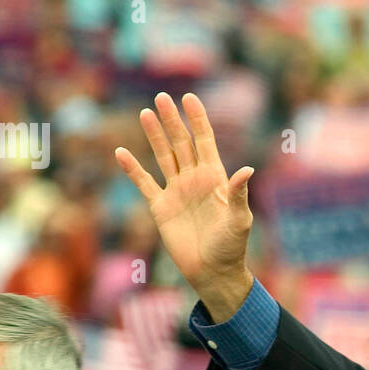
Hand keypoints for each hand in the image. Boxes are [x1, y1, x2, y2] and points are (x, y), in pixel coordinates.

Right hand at [114, 92, 255, 319]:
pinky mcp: (160, 207)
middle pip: (181, 143)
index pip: (205, 141)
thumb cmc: (231, 247)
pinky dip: (132, 169)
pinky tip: (121, 153)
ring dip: (155, 136)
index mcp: (215, 178)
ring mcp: (176, 191)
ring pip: (163, 157)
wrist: (212, 271)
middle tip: (161, 98)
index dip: (198, 120)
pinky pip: (144, 183)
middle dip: (172, 121)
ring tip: (145, 113)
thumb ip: (239, 193)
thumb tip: (247, 169)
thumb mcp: (239, 220)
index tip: (189, 98)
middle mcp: (194, 180)